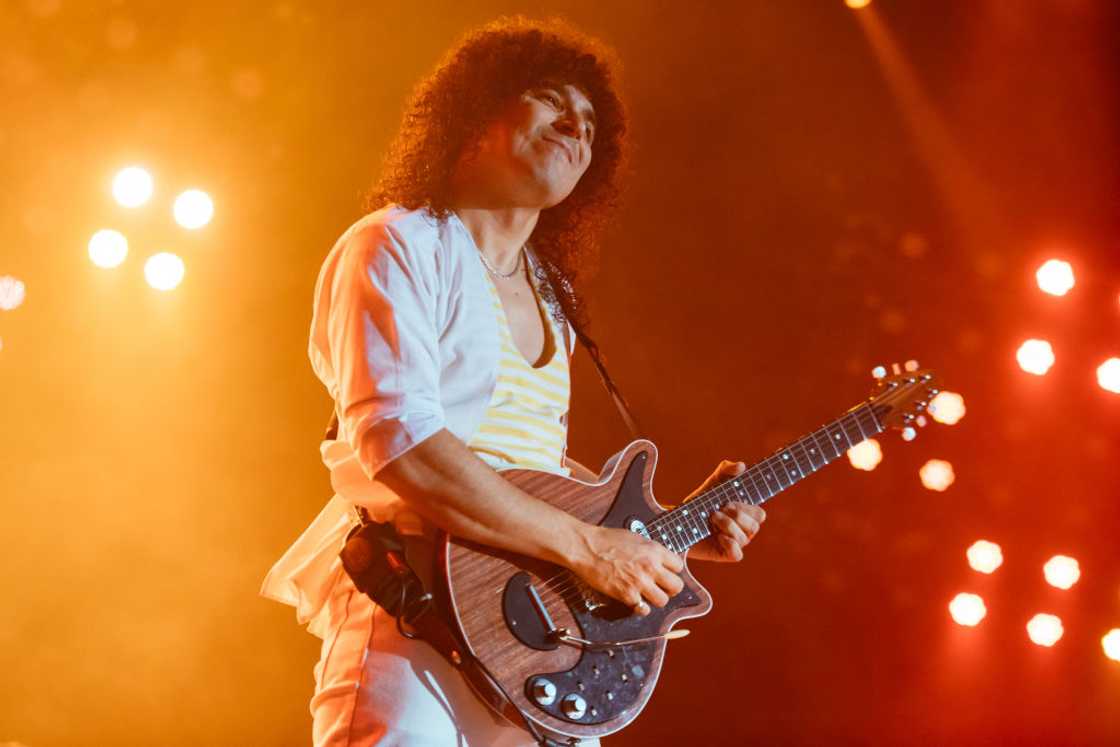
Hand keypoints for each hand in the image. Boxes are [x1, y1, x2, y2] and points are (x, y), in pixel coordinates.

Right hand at [569, 524, 683, 614]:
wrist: (586, 547)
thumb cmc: (606, 540)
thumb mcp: (635, 538)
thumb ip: (650, 551)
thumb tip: (659, 560)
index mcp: (654, 550)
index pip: (679, 566)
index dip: (672, 571)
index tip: (665, 572)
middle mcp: (651, 567)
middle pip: (676, 586)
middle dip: (669, 588)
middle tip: (660, 587)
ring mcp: (640, 582)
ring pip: (663, 601)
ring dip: (655, 599)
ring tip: (647, 594)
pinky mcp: (627, 595)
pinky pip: (643, 609)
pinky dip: (640, 607)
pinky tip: (635, 600)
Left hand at [685, 460, 765, 562]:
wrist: (678, 522)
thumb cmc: (699, 504)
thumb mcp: (712, 485)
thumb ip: (725, 471)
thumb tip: (742, 466)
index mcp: (745, 514)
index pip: (759, 514)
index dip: (747, 507)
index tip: (730, 500)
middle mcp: (743, 530)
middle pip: (755, 525)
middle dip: (737, 514)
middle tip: (719, 507)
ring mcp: (736, 543)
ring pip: (745, 537)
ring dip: (727, 525)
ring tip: (711, 518)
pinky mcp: (726, 555)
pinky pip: (737, 553)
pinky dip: (729, 543)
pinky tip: (717, 536)